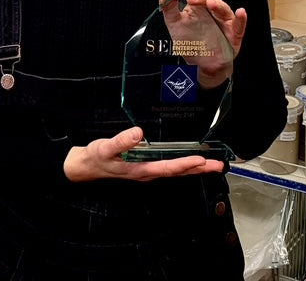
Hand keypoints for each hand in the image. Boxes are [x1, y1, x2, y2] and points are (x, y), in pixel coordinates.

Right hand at [63, 127, 224, 182]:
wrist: (86, 167)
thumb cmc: (97, 157)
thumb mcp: (106, 148)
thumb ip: (121, 141)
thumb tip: (138, 132)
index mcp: (140, 170)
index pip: (167, 168)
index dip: (185, 164)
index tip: (201, 160)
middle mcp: (147, 173)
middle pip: (177, 172)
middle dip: (198, 169)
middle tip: (218, 166)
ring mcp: (147, 171)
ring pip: (175, 171)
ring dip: (193, 168)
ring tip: (211, 164)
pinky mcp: (145, 167)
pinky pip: (168, 167)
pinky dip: (182, 164)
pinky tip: (189, 161)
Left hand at [159, 0, 246, 87]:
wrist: (200, 65)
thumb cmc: (190, 42)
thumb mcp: (174, 23)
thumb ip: (168, 6)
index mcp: (198, 5)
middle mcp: (212, 10)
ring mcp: (224, 21)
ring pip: (223, 9)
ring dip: (218, 5)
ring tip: (210, 3)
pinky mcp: (233, 34)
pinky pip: (238, 25)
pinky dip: (240, 19)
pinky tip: (240, 12)